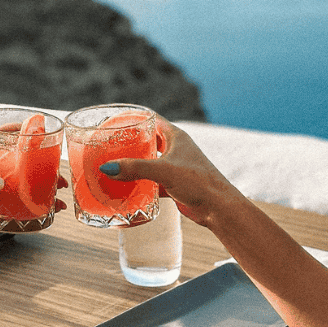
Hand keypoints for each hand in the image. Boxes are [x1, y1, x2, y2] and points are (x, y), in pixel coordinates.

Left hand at [0, 138, 67, 222]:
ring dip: (34, 198)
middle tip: (61, 182)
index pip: (12, 137)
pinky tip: (32, 222)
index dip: (33, 138)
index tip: (53, 142)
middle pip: (20, 169)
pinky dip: (16, 217)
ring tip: (55, 205)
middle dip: (41, 174)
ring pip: (15, 192)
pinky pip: (1, 212)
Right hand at [98, 116, 238, 225]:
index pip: (151, 119)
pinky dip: (141, 183)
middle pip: (148, 140)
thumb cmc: (199, 182)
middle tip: (110, 144)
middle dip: (130, 142)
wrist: (219, 208)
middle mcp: (175, 148)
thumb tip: (108, 168)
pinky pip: (152, 180)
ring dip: (135, 163)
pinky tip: (128, 187)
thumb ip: (136, 168)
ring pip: (150, 160)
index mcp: (175, 136)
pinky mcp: (174, 184)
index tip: (114, 120)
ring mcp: (175, 166)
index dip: (133, 118)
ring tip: (115, 164)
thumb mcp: (164, 171)